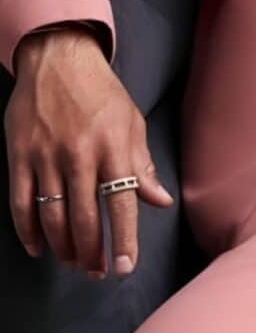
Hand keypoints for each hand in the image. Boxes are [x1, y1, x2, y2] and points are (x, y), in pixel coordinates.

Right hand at [4, 28, 175, 279]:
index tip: (125, 267)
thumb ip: (142, 165)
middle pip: (85, 218)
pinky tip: (39, 247)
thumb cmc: (103, 93)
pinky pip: (21, 205)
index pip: (122, 203)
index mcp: (114, 147)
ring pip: (53, 217)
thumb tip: (160, 200)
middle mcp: (80, 155)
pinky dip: (29, 232)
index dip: (123, 240)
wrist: (60, 60)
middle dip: (92, 252)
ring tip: (74, 261)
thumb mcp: (132, 122)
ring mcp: (46, 157)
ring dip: (63, 247)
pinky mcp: (20, 157)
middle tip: (97, 271)